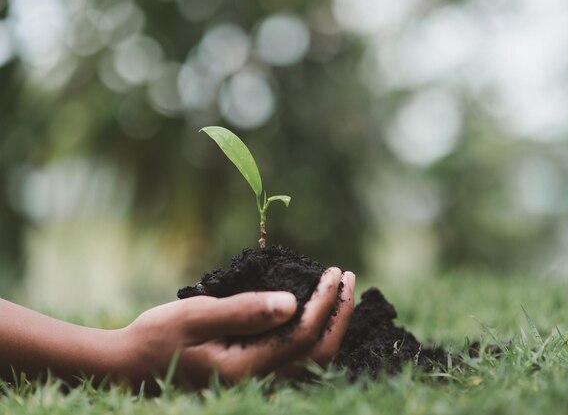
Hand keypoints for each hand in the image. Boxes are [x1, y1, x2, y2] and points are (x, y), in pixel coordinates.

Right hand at [121, 267, 354, 389]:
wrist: (130, 367)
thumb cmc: (158, 336)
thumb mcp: (197, 316)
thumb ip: (245, 311)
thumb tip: (293, 302)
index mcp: (246, 368)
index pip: (302, 334)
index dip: (325, 303)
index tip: (334, 272)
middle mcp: (258, 382)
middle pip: (318, 353)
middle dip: (339, 314)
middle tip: (347, 278)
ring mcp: (257, 384)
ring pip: (312, 360)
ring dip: (332, 327)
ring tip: (341, 294)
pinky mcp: (253, 377)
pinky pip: (297, 360)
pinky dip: (314, 337)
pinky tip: (317, 314)